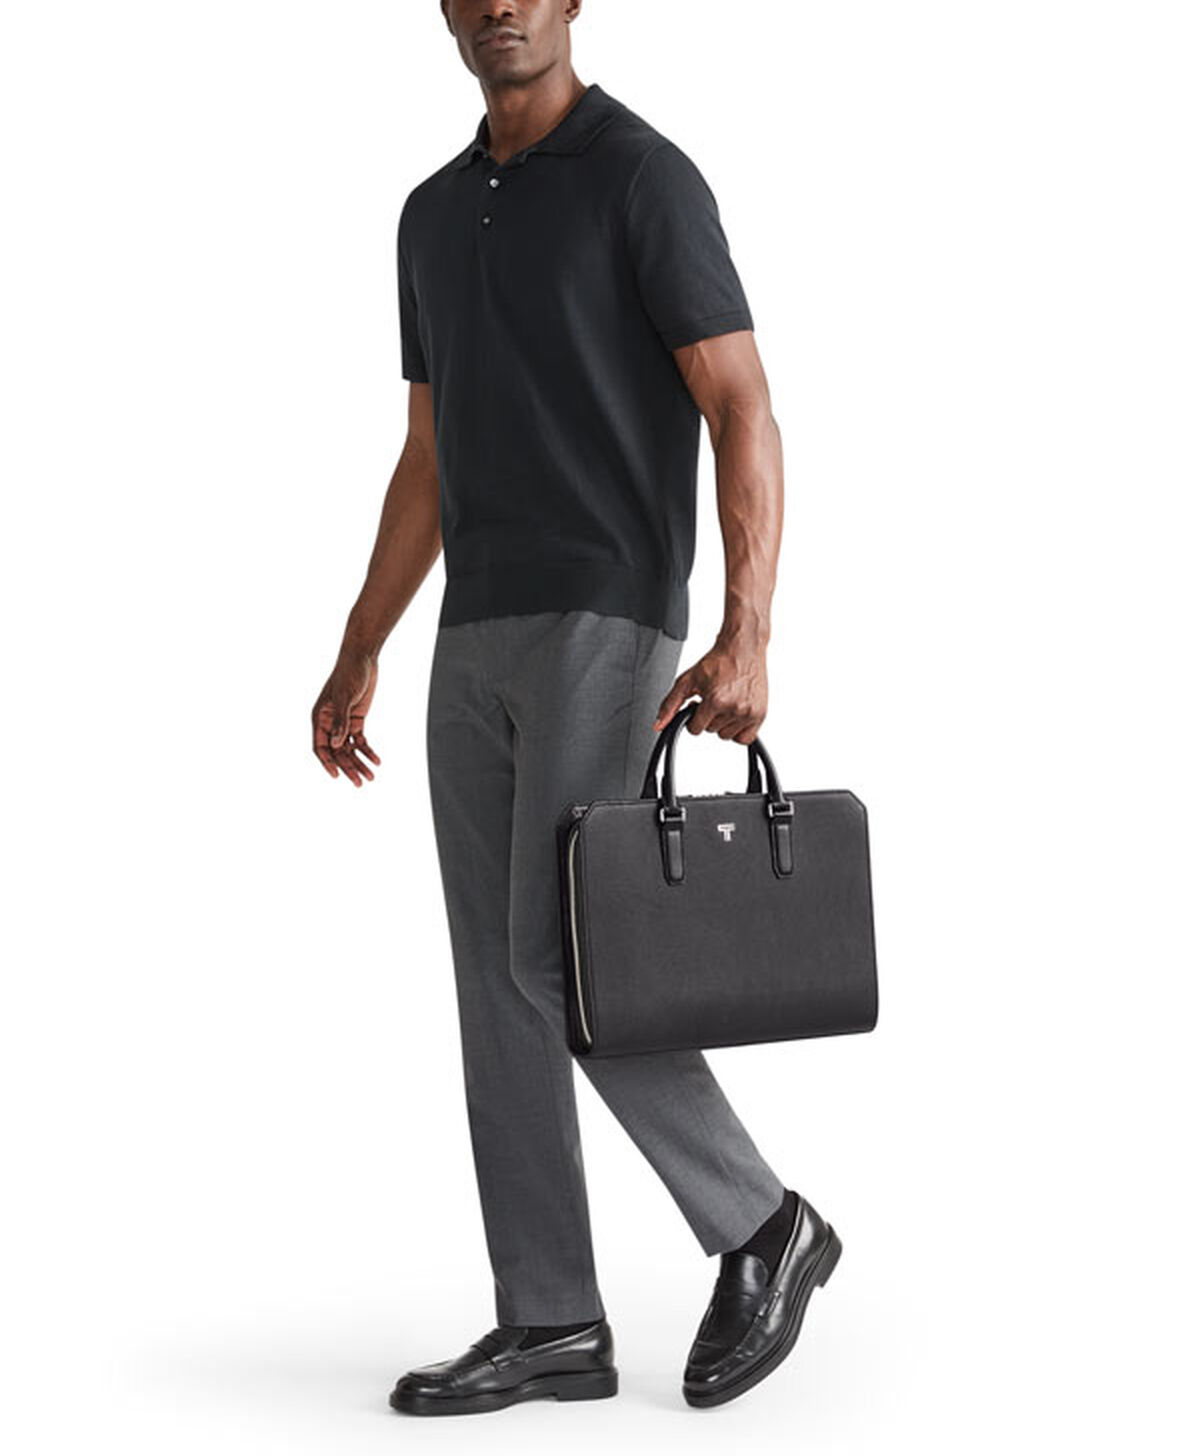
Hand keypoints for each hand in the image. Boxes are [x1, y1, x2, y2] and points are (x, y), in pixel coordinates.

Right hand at [311, 650, 381, 785]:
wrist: (362, 658)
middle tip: (360, 782)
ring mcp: (343, 722)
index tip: (337, 776)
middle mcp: (329, 723)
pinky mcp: (356, 719)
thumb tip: (336, 744)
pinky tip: (377, 760)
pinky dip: (367, 751)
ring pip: (349, 749)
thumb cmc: (349, 674)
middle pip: (337, 752)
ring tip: (371, 776)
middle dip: (349, 767)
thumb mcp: (344, 697)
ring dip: (359, 762)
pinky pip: (359, 740)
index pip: (320, 747)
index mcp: (320, 718)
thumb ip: (340, 721)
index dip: (327, 763)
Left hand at [652, 635, 767, 743]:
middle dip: (709, 717)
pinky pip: (745, 739)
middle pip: (711, 731)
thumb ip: (670, 704)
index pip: (695, 729)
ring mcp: (748, 713)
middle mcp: (734, 708)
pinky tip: (735, 714)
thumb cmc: (718, 661)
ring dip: (724, 723)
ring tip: (726, 702)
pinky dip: (739, 731)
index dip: (694, 717)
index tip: (700, 704)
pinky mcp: (760, 714)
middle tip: (714, 698)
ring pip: (727, 736)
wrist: (743, 648)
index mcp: (715, 700)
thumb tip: (659, 725)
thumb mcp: (687, 680)